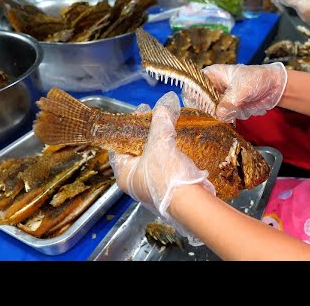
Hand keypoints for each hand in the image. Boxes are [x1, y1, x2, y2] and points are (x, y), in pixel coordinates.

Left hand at [109, 91, 215, 245]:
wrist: (191, 203)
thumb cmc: (167, 175)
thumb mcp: (160, 144)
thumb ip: (159, 123)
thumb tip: (163, 106)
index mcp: (124, 173)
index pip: (119, 145)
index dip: (128, 127)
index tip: (139, 114)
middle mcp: (134, 182)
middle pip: (136, 152)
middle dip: (145, 134)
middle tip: (154, 118)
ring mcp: (150, 187)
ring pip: (151, 159)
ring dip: (158, 143)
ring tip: (167, 126)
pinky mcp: (166, 189)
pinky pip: (163, 167)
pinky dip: (167, 154)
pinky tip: (176, 143)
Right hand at [184, 62, 286, 122]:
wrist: (275, 87)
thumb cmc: (257, 79)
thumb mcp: (243, 88)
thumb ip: (229, 102)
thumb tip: (219, 114)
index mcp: (211, 75)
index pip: (193, 87)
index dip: (194, 98)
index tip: (202, 108)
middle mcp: (213, 88)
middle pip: (201, 103)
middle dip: (211, 111)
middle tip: (223, 112)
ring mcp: (221, 99)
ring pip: (213, 113)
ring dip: (226, 115)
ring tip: (241, 106)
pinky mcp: (229, 109)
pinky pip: (225, 118)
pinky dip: (234, 117)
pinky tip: (245, 110)